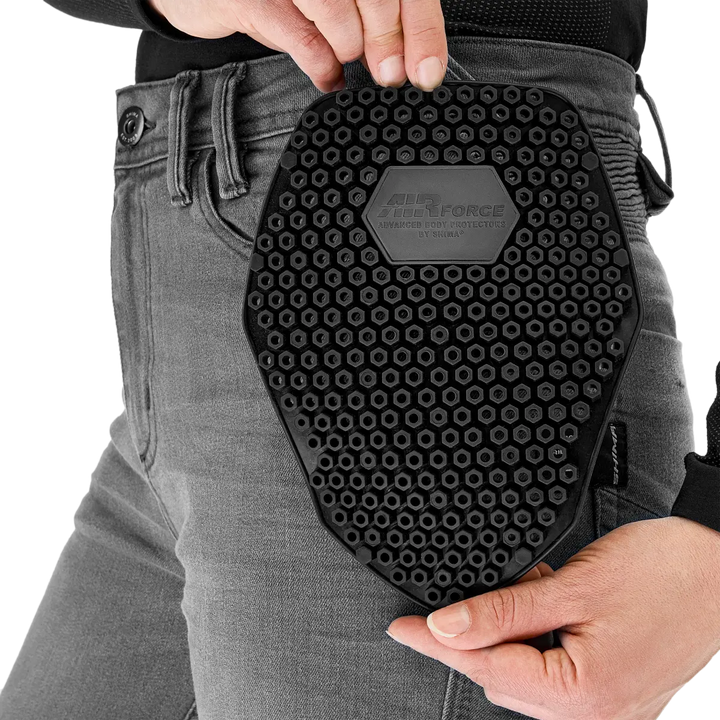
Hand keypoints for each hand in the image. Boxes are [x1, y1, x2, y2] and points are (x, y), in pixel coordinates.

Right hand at [148, 0, 446, 91]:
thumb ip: (364, 22)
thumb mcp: (325, 5)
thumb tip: (403, 63)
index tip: (427, 71)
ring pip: (338, 12)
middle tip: (391, 75)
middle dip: (391, 42)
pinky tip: (326, 75)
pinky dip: (320, 64)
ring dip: (350, 47)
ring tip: (344, 58)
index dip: (421, 29)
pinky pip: (299, 35)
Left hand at [388, 517, 719, 718]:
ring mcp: (612, 708)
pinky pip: (557, 675)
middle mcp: (599, 714)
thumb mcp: (571, 587)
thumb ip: (503, 612)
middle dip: (477, 638)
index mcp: (585, 696)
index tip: (400, 630)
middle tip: (467, 599)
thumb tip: (445, 627)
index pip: (485, 668)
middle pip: (504, 677)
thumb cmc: (665, 573)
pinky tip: (548, 608)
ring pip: (528, 677)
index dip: (435, 644)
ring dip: (512, 637)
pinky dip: (541, 642)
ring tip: (528, 593)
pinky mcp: (619, 692)